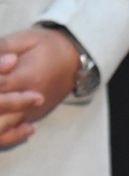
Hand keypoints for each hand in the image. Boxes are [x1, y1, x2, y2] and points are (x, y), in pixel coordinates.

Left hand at [0, 29, 80, 145]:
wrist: (76, 59)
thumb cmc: (49, 46)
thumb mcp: (27, 39)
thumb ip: (4, 47)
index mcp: (27, 77)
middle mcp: (29, 99)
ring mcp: (29, 111)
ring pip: (2, 126)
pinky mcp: (30, 117)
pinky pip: (10, 133)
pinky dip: (2, 136)